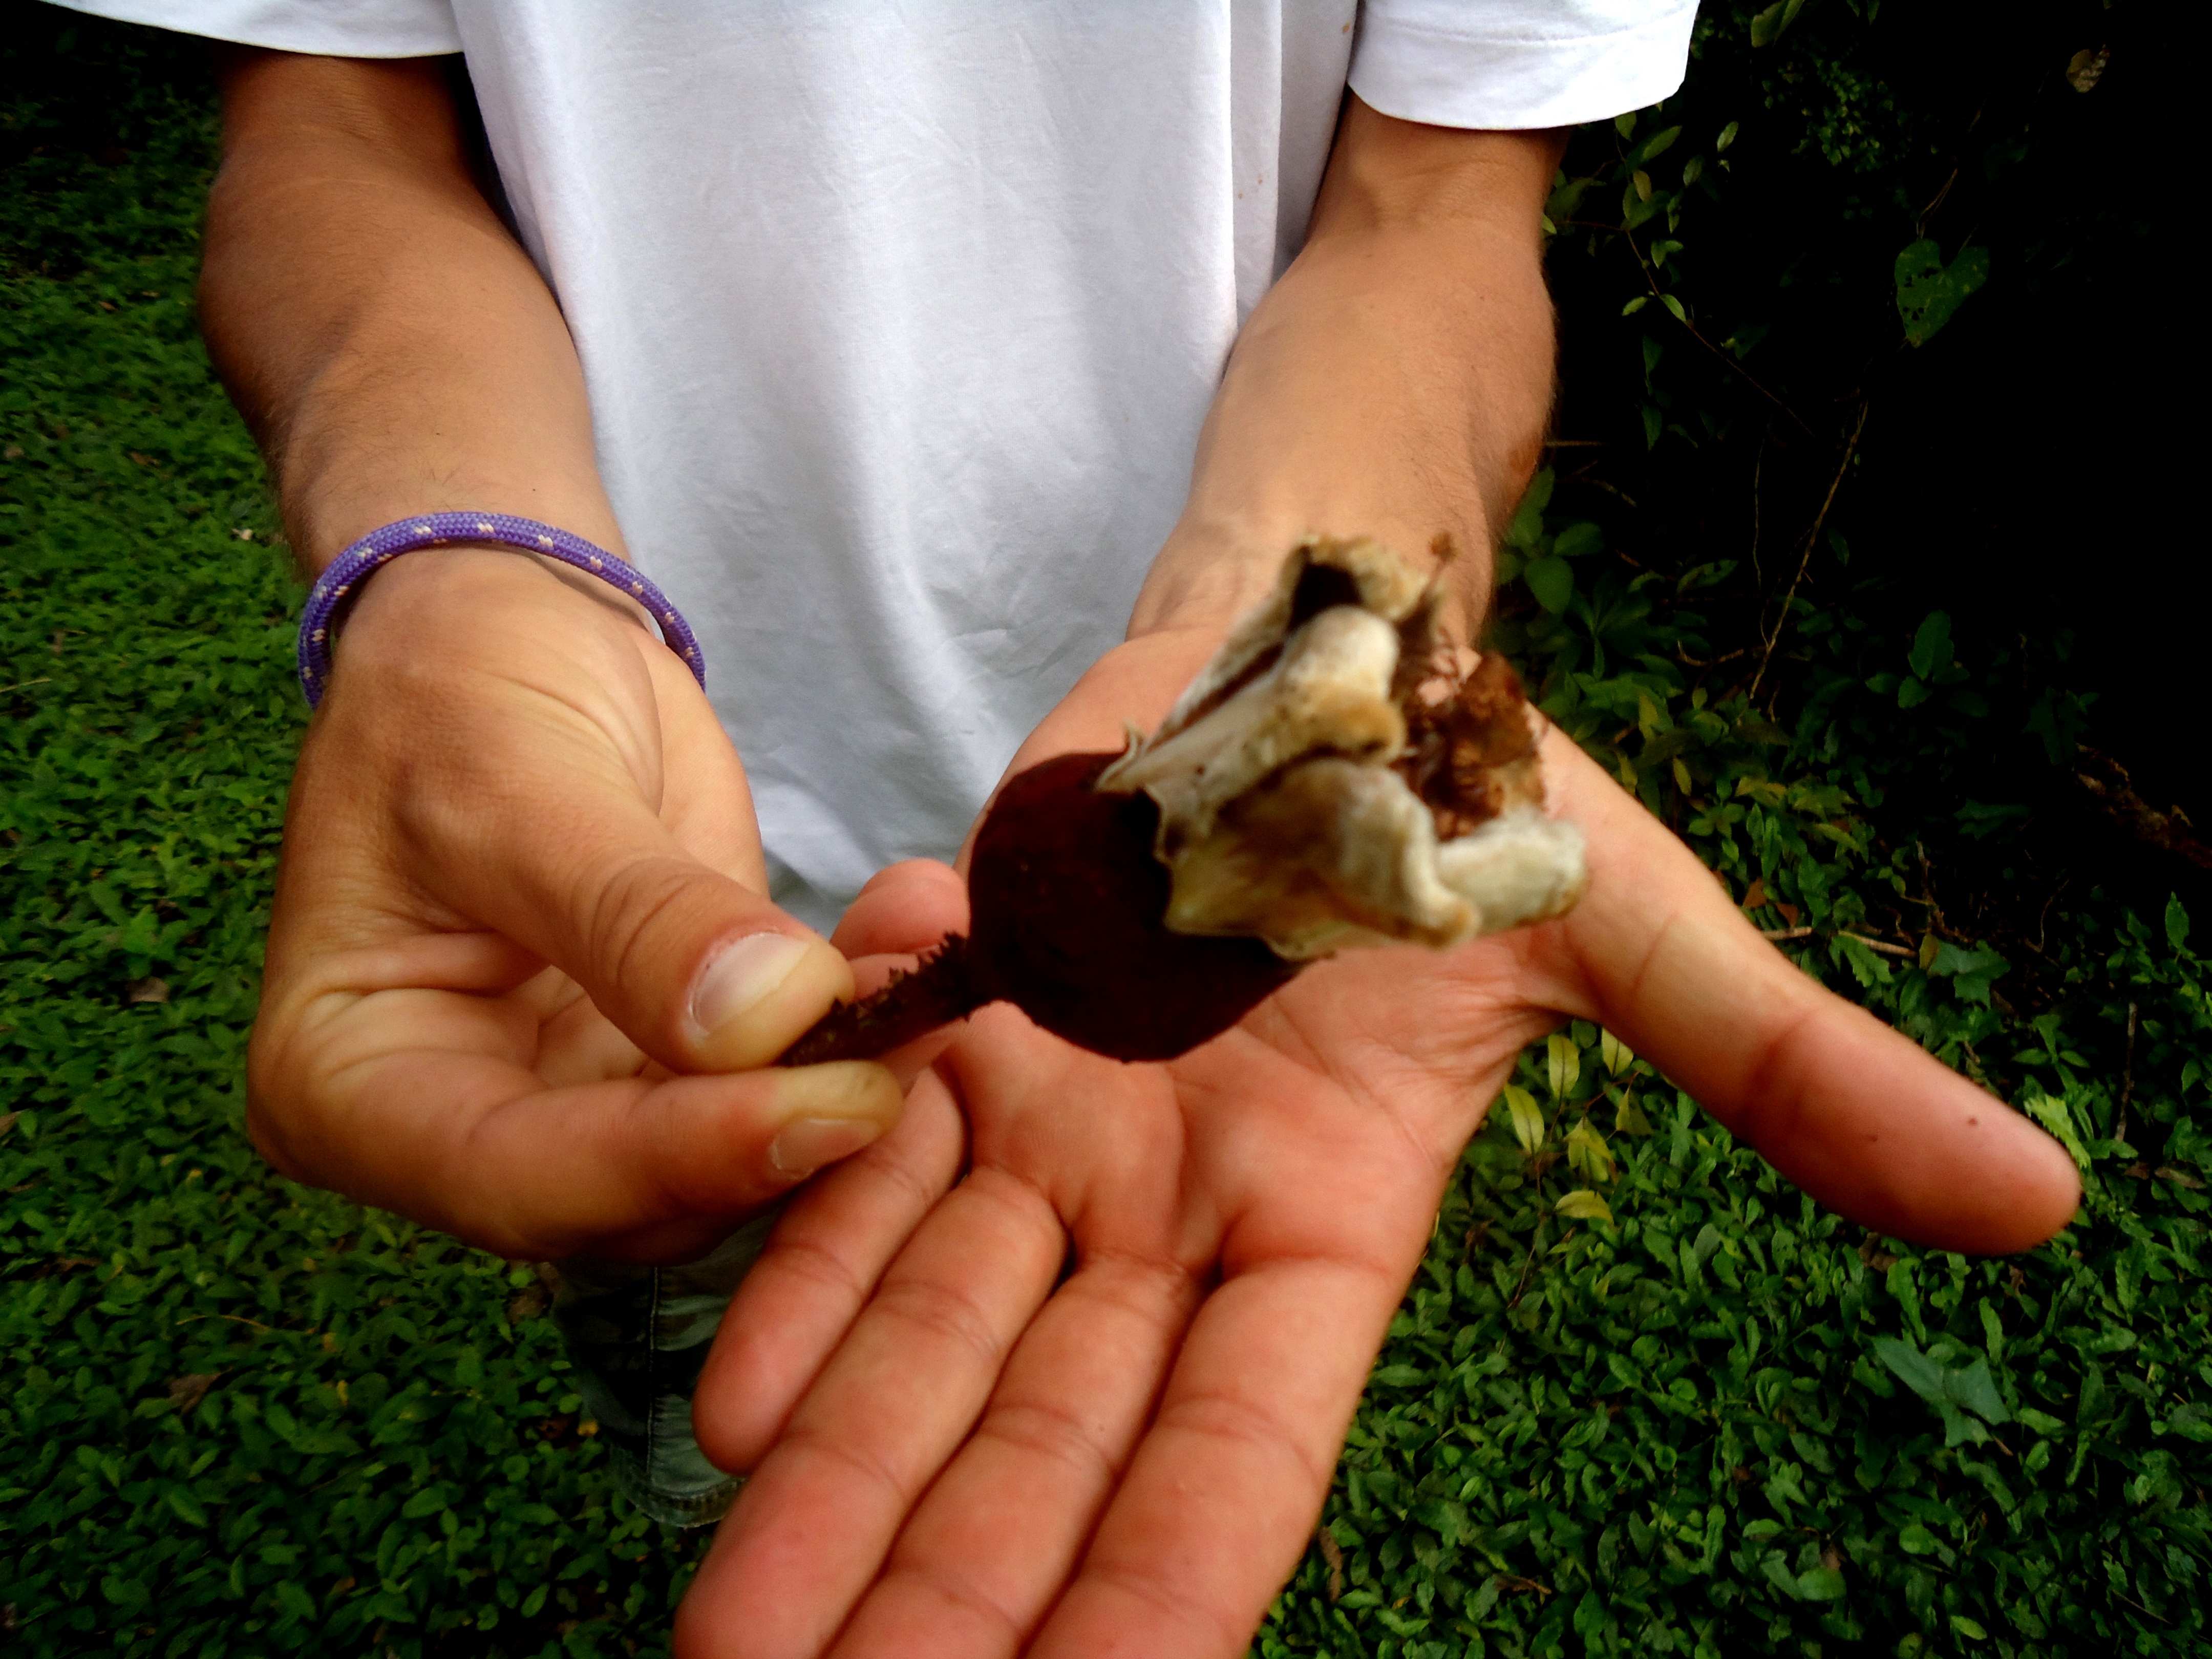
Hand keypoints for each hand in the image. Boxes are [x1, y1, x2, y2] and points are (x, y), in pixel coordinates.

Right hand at [245, 547, 901, 1264]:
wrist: (512, 635)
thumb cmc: (458, 692)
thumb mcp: (518, 782)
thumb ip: (634, 914)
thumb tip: (763, 1021)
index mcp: (350, 1090)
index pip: (521, 1178)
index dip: (679, 1160)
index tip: (829, 1105)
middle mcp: (462, 1130)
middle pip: (641, 1198)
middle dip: (786, 1130)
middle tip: (911, 1053)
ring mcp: (579, 1105)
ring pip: (733, 1156)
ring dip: (849, 1074)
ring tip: (929, 973)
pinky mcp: (678, 1062)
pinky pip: (782, 1076)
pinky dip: (860, 1020)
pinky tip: (918, 940)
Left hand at [673, 631, 2079, 1657]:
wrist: (1319, 655)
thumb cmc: (1485, 796)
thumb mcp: (1638, 933)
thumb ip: (1789, 1074)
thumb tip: (2039, 1199)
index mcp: (1333, 1222)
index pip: (1242, 1458)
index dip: (1165, 1598)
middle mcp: (1176, 1214)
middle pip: (1052, 1448)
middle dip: (955, 1603)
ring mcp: (1057, 1131)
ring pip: (934, 1342)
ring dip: (840, 1487)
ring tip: (733, 1638)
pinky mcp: (963, 1032)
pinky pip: (866, 1182)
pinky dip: (800, 1279)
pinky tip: (723, 1400)